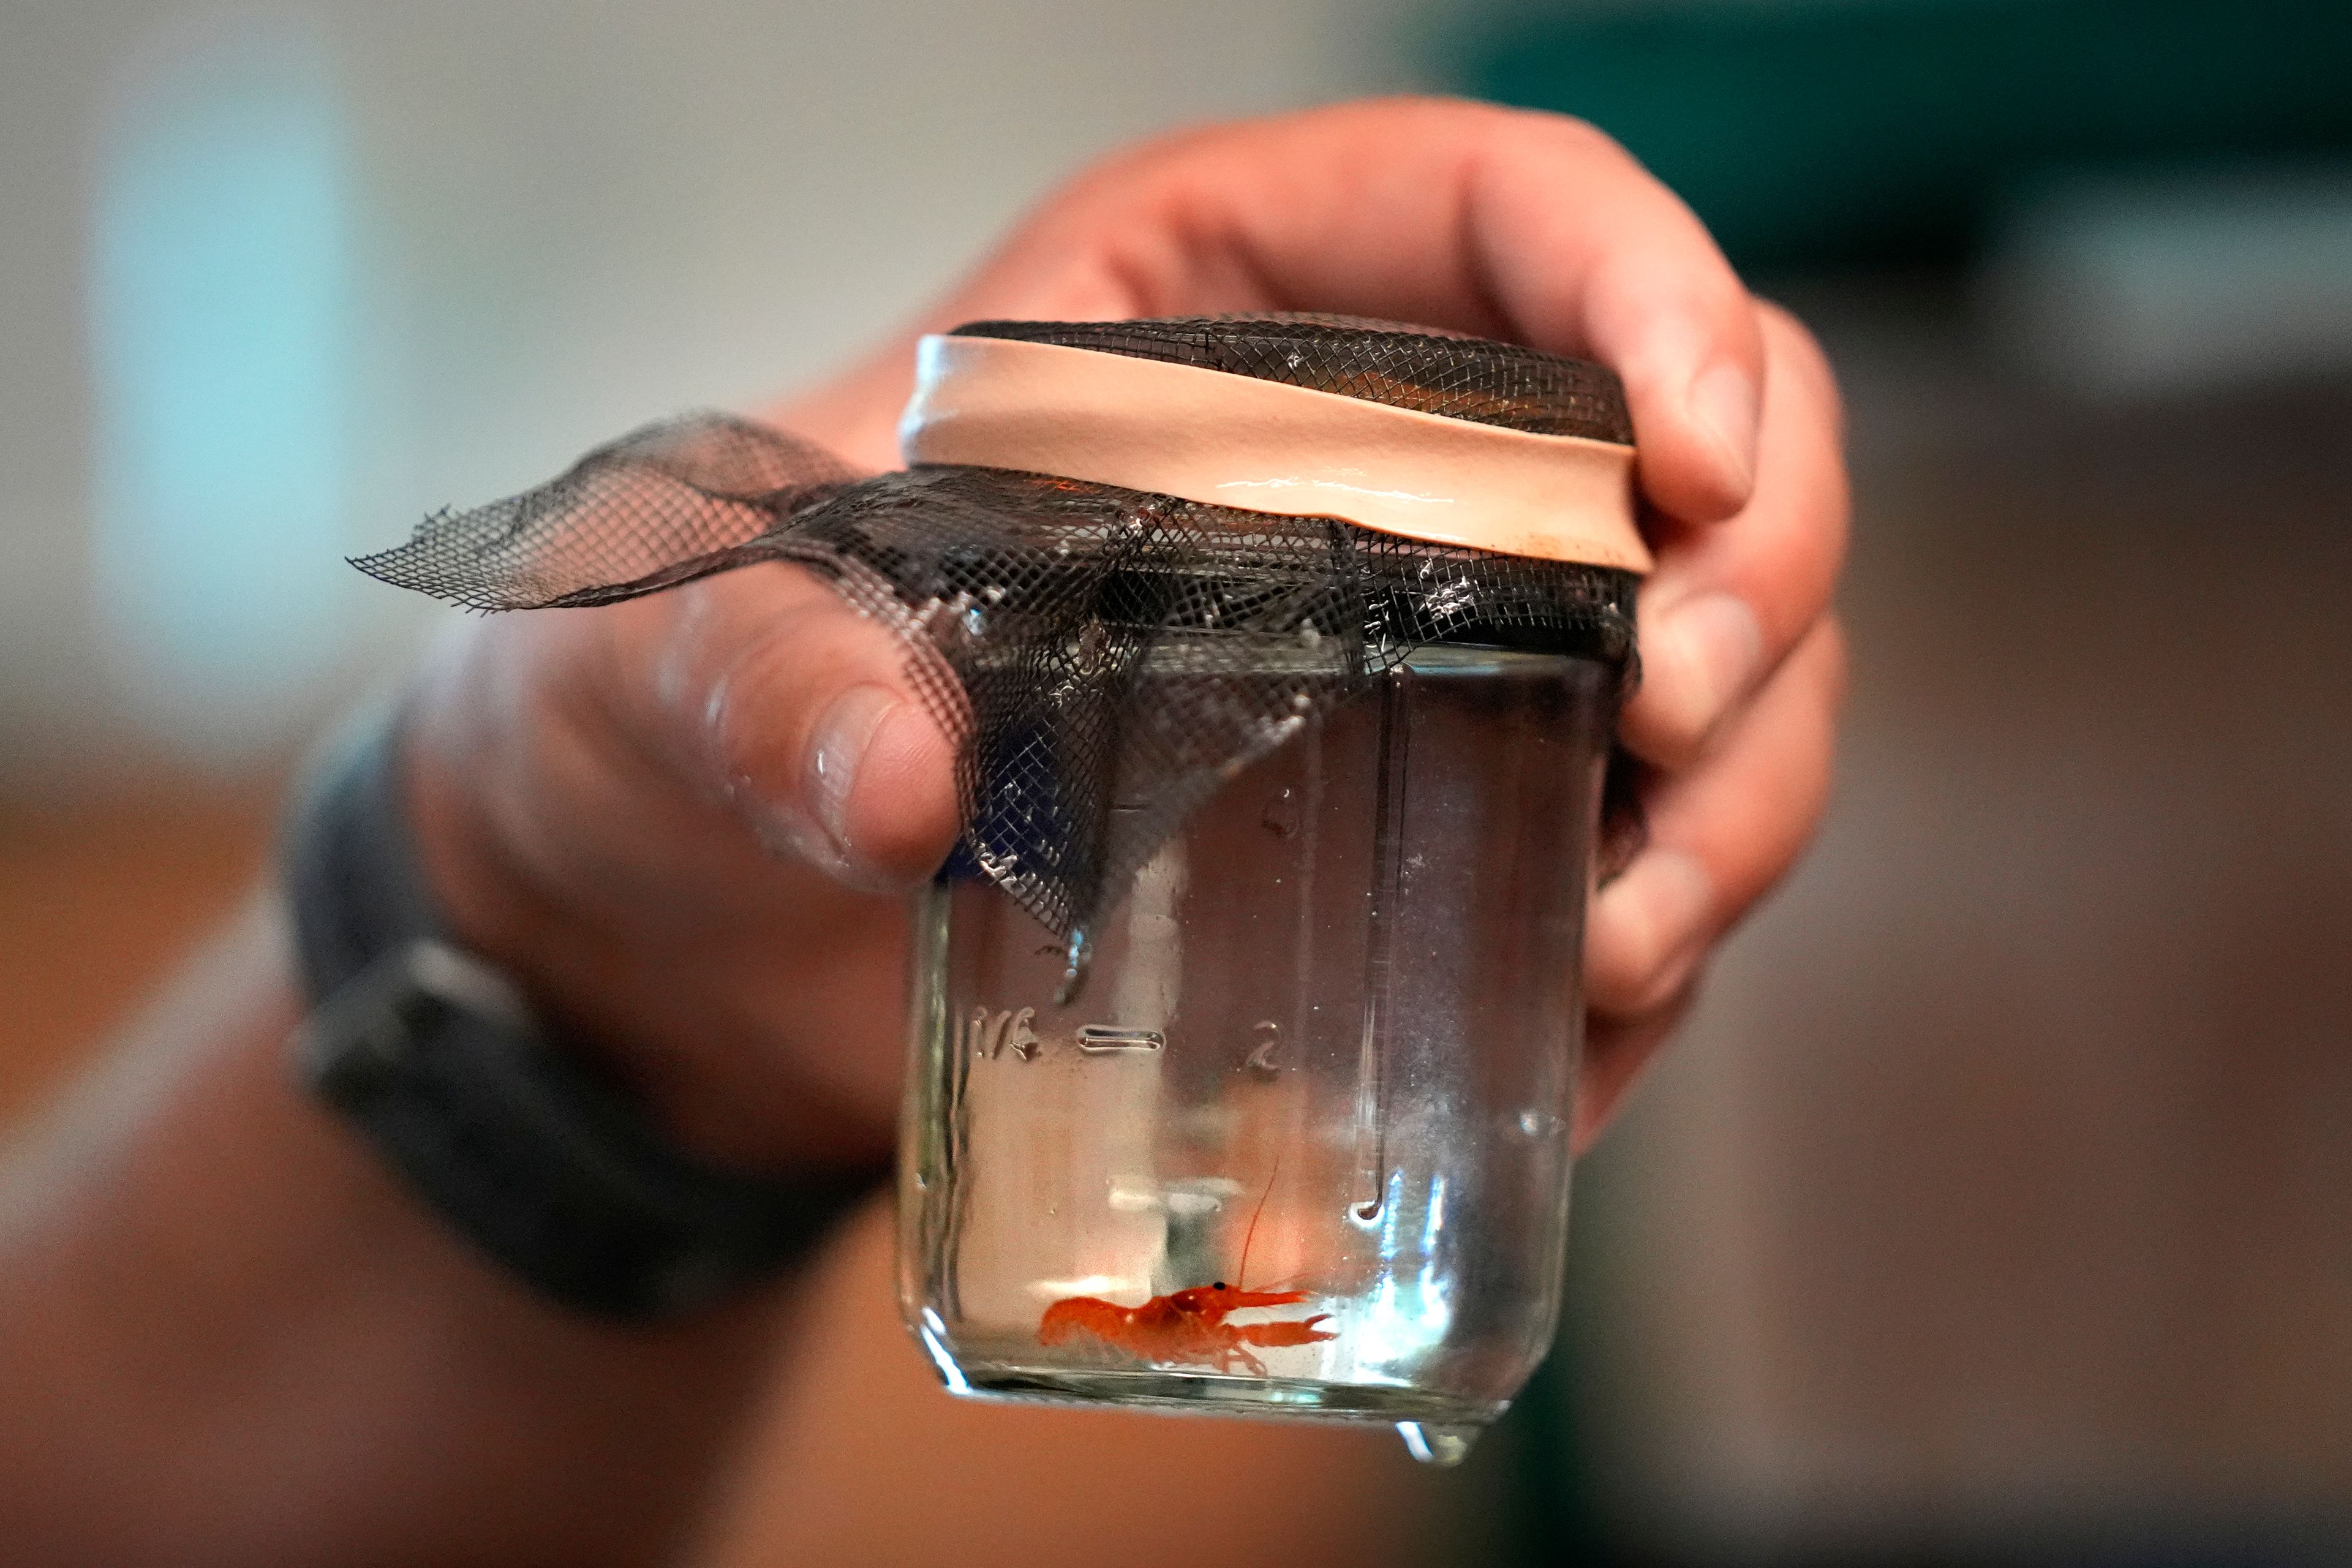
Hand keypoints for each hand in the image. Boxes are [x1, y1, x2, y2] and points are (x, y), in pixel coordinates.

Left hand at [405, 96, 1846, 1170]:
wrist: (682, 918)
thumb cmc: (678, 709)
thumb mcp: (683, 655)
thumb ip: (769, 681)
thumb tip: (910, 784)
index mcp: (1206, 308)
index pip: (1505, 207)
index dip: (1648, 286)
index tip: (1694, 451)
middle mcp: (1359, 460)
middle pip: (1690, 435)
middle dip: (1754, 565)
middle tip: (1670, 716)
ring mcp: (1417, 655)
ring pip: (1710, 659)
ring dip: (1740, 787)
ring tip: (1628, 930)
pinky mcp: (1410, 833)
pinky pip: (1618, 856)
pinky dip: (1653, 947)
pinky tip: (1583, 1031)